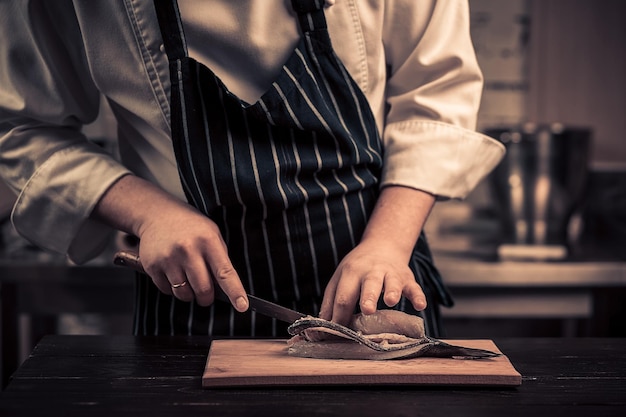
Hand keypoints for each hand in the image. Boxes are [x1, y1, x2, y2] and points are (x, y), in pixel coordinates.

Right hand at [137, 203, 247, 310]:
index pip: (225, 272)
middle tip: (206, 293)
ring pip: (184, 294)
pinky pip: (167, 291)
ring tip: (187, 277)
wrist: (157, 214)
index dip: (235, 291)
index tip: (242, 306)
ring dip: (189, 294)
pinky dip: (172, 288)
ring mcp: (168, 258)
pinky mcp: (152, 266)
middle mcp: (188, 249)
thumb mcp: (212, 234)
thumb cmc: (190, 226)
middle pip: (203, 290)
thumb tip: (225, 289)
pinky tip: (173, 272)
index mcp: (208, 241)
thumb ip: (220, 259)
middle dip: (207, 297)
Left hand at [318, 185, 434, 324]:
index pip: (343, 297)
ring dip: (391, 291)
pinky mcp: (407, 278)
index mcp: (350, 273)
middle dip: (367, 298)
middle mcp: (370, 272)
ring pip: (391, 282)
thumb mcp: (340, 279)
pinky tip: (420, 305)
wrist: (382, 245)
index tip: (338, 334)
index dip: (340, 317)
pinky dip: (417, 296)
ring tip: (390, 301)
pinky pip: (414, 287)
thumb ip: (330, 302)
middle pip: (367, 285)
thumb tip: (321, 329)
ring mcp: (390, 274)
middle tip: (366, 310)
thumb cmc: (357, 269)